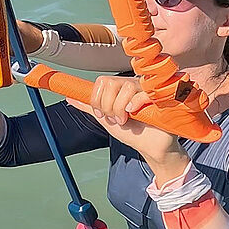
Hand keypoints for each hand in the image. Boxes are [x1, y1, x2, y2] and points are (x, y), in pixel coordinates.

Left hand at [67, 76, 189, 181]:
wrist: (150, 147)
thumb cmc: (132, 132)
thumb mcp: (105, 119)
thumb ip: (89, 107)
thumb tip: (70, 97)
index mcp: (120, 88)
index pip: (102, 81)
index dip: (98, 99)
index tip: (102, 113)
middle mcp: (133, 85)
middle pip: (111, 83)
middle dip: (108, 106)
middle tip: (115, 118)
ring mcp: (145, 89)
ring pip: (125, 87)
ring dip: (120, 109)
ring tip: (126, 119)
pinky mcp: (158, 95)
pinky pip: (142, 93)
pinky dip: (134, 105)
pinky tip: (135, 114)